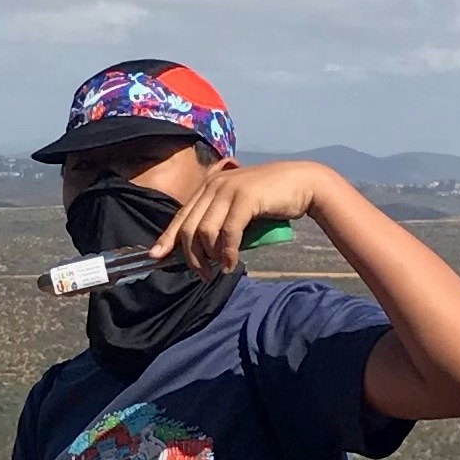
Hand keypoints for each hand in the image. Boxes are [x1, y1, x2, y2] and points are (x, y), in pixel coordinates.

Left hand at [157, 158, 333, 272]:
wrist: (303, 184)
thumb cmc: (271, 201)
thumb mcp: (239, 209)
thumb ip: (220, 223)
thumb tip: (203, 253)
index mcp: (209, 187)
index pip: (182, 216)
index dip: (167, 238)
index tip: (156, 256)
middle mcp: (215, 185)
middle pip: (189, 227)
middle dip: (192, 256)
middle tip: (202, 275)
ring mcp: (229, 189)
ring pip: (205, 232)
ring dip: (210, 257)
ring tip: (218, 271)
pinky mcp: (246, 197)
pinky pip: (228, 232)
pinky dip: (227, 253)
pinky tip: (230, 265)